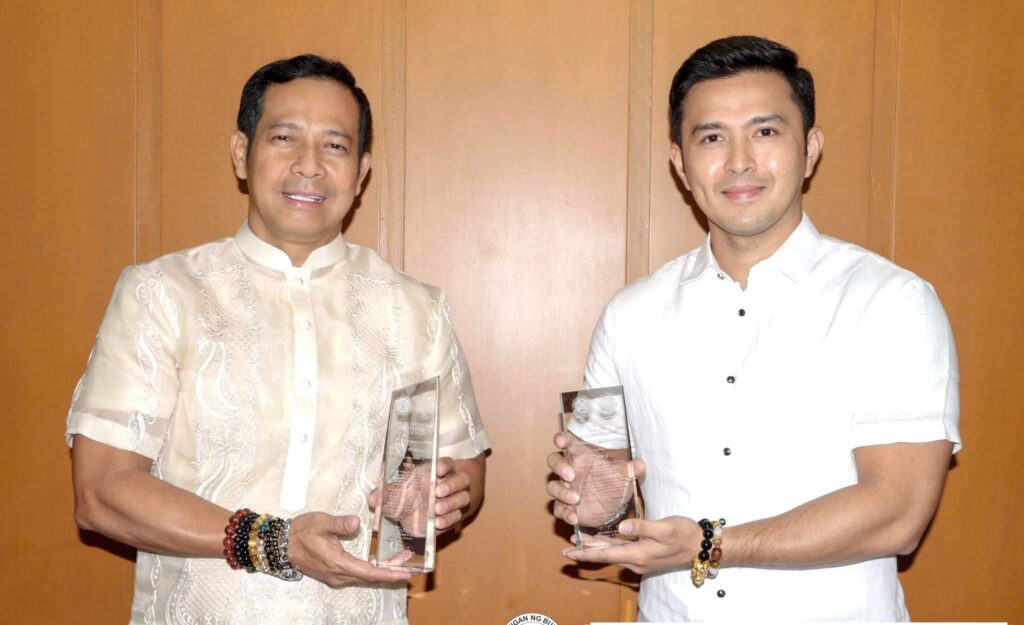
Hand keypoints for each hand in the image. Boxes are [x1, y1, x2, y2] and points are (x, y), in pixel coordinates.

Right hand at [287, 512, 412, 586]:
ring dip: (383, 571)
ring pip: (365, 577)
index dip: (390, 573)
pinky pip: (357, 575)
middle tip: (412, 566)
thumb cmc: (302, 531)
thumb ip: (339, 523)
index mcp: (338, 563)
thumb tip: (356, 522)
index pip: (370, 572)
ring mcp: (336, 577)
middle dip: (392, 572)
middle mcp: (339, 575)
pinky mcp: (334, 574)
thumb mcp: (321, 522)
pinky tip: (380, 562)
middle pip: (371, 577)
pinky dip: (372, 570)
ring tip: (401, 561)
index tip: (407, 573)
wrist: (282, 545)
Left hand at [369, 457, 471, 534]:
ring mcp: (456, 500)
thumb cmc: (411, 497)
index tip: (438, 470)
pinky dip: (449, 519)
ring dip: (452, 503)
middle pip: (461, 479)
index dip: (445, 465)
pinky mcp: (455, 516)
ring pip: (463, 497)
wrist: (422, 515)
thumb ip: (386, 494)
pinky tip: (438, 522)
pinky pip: (458, 516)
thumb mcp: (398, 494)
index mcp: (437, 472)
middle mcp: (451, 484)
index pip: (447, 463)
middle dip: (451, 485)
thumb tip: (372, 499)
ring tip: (437, 508)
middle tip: (437, 491)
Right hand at [546, 431, 644, 526]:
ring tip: (576, 499)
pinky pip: (558, 508)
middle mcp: (571, 471)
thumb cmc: (615, 485)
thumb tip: (640, 465)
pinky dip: (564, 513)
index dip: (561, 439)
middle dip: (559, 466)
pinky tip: (574, 517)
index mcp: (582, 457)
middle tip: (571, 475)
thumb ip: (632, 469)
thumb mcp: (625, 476)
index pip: (567, 442)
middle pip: (554, 461)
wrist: (614, 509)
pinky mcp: (566, 506)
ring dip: (561, 492)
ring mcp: (566, 489)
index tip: (560, 441)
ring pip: (552, 486)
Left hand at [563, 516, 701, 574]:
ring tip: (579, 544)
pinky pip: (622, 553)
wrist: (701, 546)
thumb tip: (621, 527)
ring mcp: (641, 560)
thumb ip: (642, 527)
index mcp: (638, 554)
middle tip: (567, 549)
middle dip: (586, 553)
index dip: (586, 554)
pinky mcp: (646, 556)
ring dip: (596, 550)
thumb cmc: (683, 534)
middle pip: (606, 556)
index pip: (606, 555)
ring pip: (613, 555)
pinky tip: (603, 542)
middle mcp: (637, 561)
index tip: (568, 553)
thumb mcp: (664, 527)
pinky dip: (609, 548)